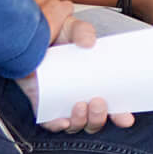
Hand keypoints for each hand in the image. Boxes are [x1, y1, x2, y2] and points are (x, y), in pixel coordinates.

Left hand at [17, 0, 133, 132]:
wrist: (26, 34)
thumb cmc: (52, 33)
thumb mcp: (72, 28)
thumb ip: (83, 31)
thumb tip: (89, 43)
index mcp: (94, 83)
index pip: (112, 106)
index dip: (120, 115)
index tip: (126, 118)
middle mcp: (79, 95)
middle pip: (94, 120)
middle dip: (99, 118)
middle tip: (99, 101)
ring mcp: (60, 101)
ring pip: (75, 124)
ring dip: (82, 121)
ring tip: (81, 104)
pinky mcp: (41, 103)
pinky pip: (49, 122)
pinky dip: (56, 125)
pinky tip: (62, 120)